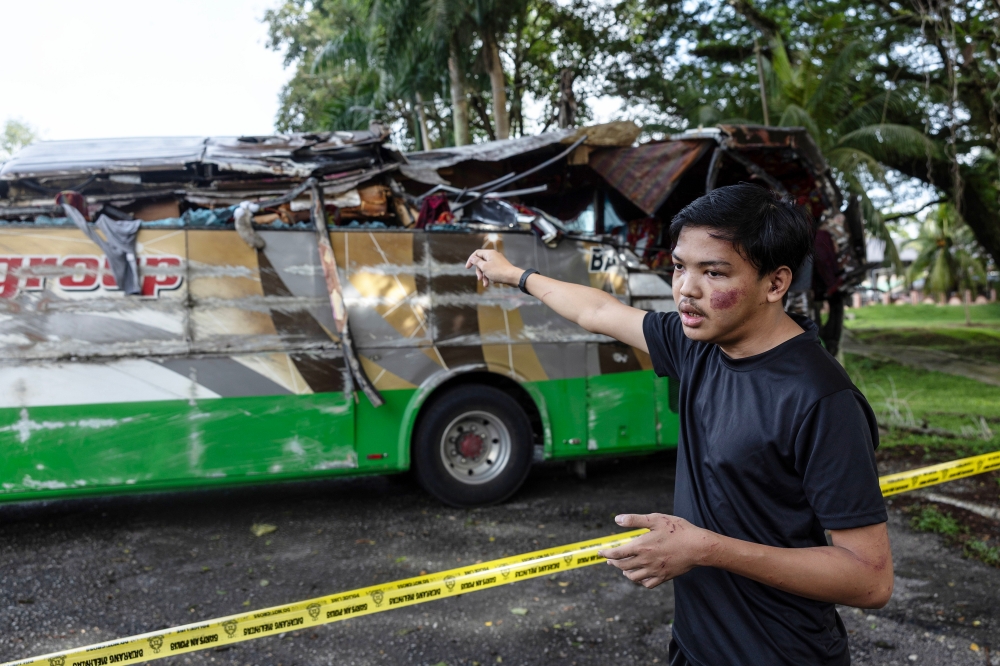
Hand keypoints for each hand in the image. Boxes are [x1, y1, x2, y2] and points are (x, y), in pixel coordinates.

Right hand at [465, 249, 521, 287]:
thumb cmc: (498, 272)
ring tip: (486, 284)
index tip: (467, 268)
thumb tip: (472, 258)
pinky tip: (492, 282)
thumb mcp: (484, 267)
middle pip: (481, 262)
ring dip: (485, 276)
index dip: (471, 260)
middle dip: (479, 271)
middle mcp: (494, 256)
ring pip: (487, 268)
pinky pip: (492, 271)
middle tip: (480, 278)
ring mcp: (498, 261)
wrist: (513, 277)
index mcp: (489, 253)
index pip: (476, 253)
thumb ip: (477, 262)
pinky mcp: (501, 267)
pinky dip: (490, 276)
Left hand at [598, 513, 718, 588]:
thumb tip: (617, 520)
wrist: (698, 547)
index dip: (606, 553)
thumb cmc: (678, 530)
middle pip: (622, 566)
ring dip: (625, 572)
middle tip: (610, 559)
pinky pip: (647, 584)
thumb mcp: (655, 519)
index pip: (616, 553)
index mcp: (641, 546)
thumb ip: (635, 520)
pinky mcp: (664, 577)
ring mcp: (654, 571)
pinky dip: (640, 581)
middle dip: (613, 562)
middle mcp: (645, 561)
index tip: (600, 552)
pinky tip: (639, 576)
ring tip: (623, 568)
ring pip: (633, 577)